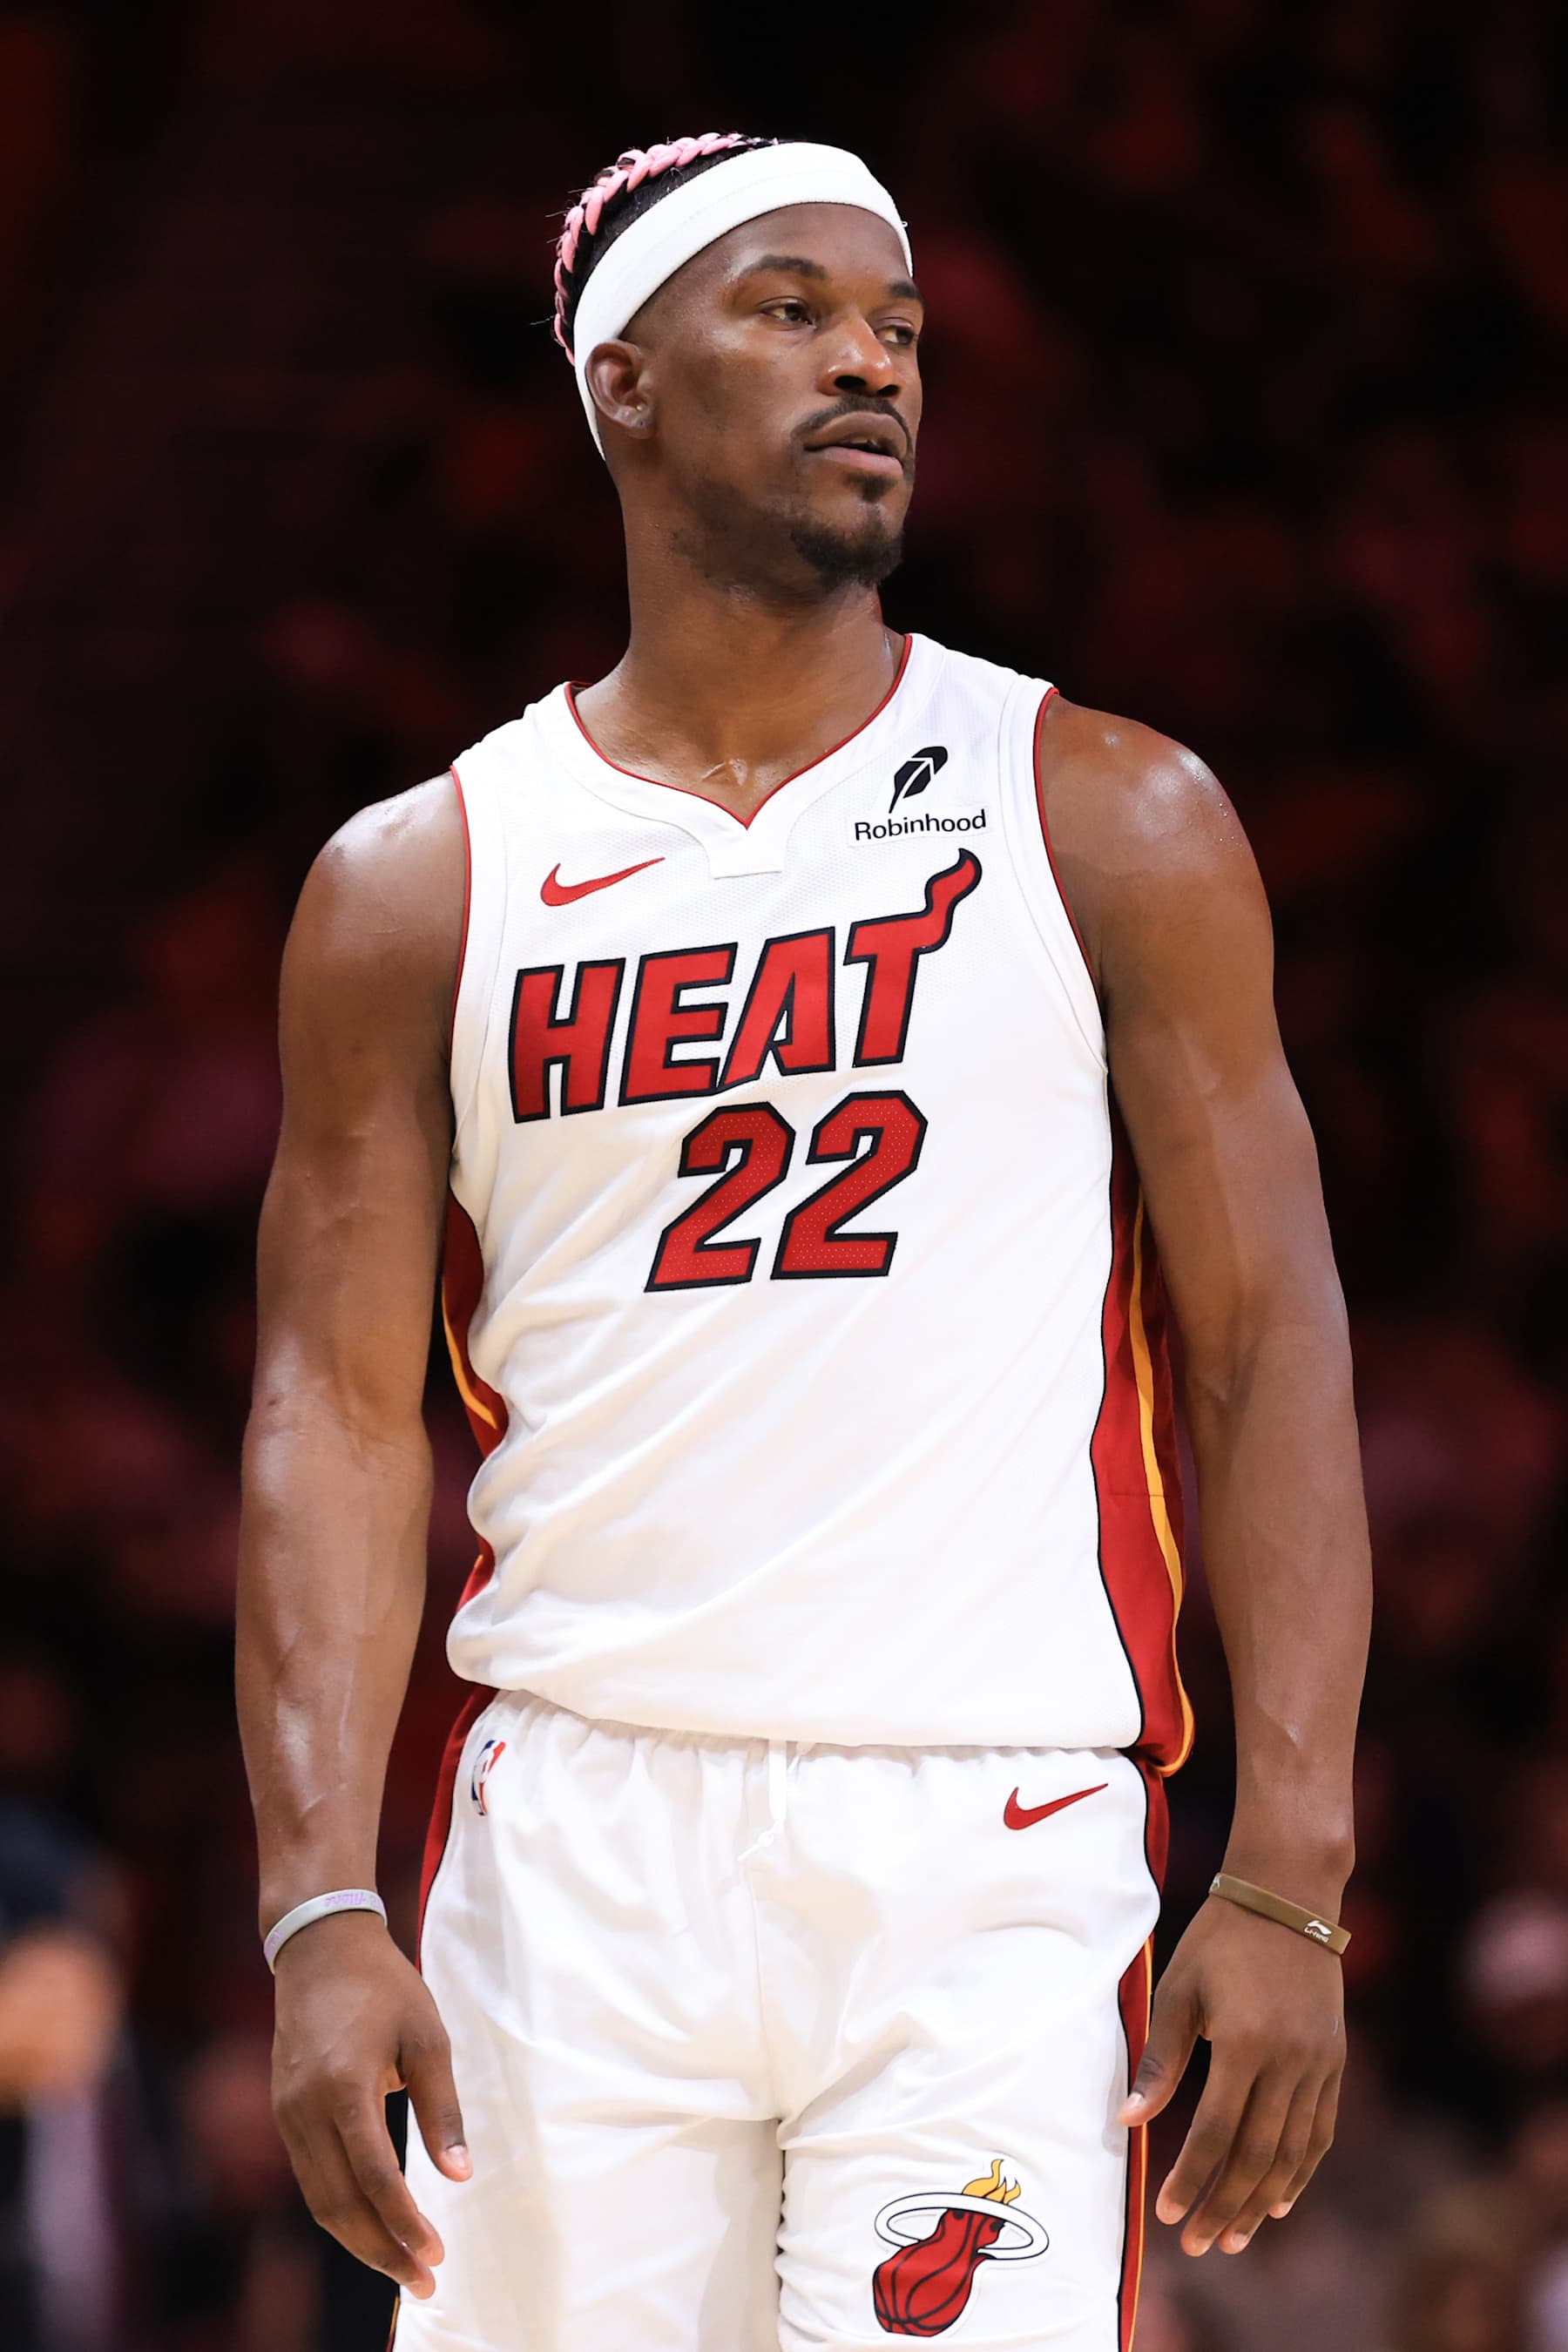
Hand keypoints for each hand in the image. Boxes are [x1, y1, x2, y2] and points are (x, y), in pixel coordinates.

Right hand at [270, 1911, 469, 2297]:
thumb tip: (460, 2174)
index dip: (404, 2223)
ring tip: (401, 2266)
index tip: (435, 2255)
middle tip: (422, 2282)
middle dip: (381, 2250)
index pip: (374, 2177)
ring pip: (319, 2199)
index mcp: (344, 2087)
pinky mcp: (283, 2112)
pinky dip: (339, 2210)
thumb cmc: (384, 1987)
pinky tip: (370, 2225)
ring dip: (358, 2240)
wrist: (320, 1946)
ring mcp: (287, 2113)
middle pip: (339, 2204)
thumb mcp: (427, 2038)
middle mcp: (305, 2110)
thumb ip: (441, 2109)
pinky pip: (310, 2177)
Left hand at [1118, 1895, 1343, 2255]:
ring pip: (1292, 2154)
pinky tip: (1280, 2200)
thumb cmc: (1219, 1941)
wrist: (1287, 1898)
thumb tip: (1128, 2121)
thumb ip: (1159, 2060)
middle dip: (1224, 2206)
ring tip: (1235, 2237)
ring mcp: (1319, 2065)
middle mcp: (1289, 2063)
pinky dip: (1301, 2171)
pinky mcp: (1333, 2061)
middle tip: (1199, 2243)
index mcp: (1245, 2045)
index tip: (1168, 2213)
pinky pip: (1320, 2132)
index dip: (1191, 2178)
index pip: (1216, 2134)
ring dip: (1262, 2201)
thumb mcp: (1178, 1990)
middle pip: (1257, 2157)